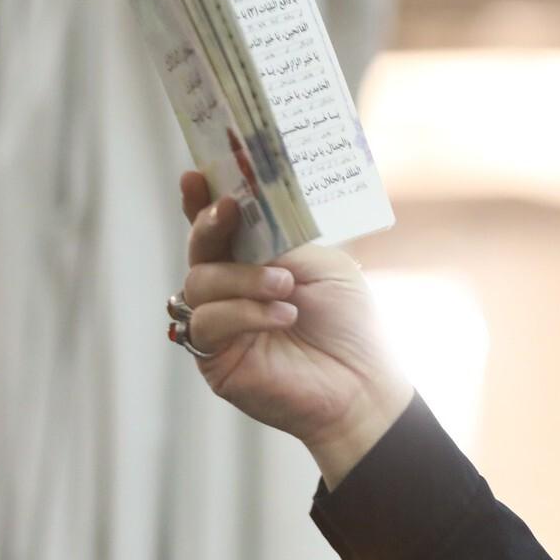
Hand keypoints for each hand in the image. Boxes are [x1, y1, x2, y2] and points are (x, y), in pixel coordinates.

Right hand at [176, 171, 411, 484]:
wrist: (363, 384)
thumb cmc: (350, 324)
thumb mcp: (321, 266)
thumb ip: (280, 240)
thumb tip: (240, 213)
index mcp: (255, 263)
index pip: (218, 228)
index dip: (201, 202)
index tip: (196, 175)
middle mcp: (230, 291)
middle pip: (200, 250)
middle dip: (209, 226)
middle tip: (227, 212)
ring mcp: (220, 324)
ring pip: (199, 283)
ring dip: (243, 279)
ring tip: (287, 287)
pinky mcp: (215, 357)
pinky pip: (208, 323)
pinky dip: (244, 313)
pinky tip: (283, 316)